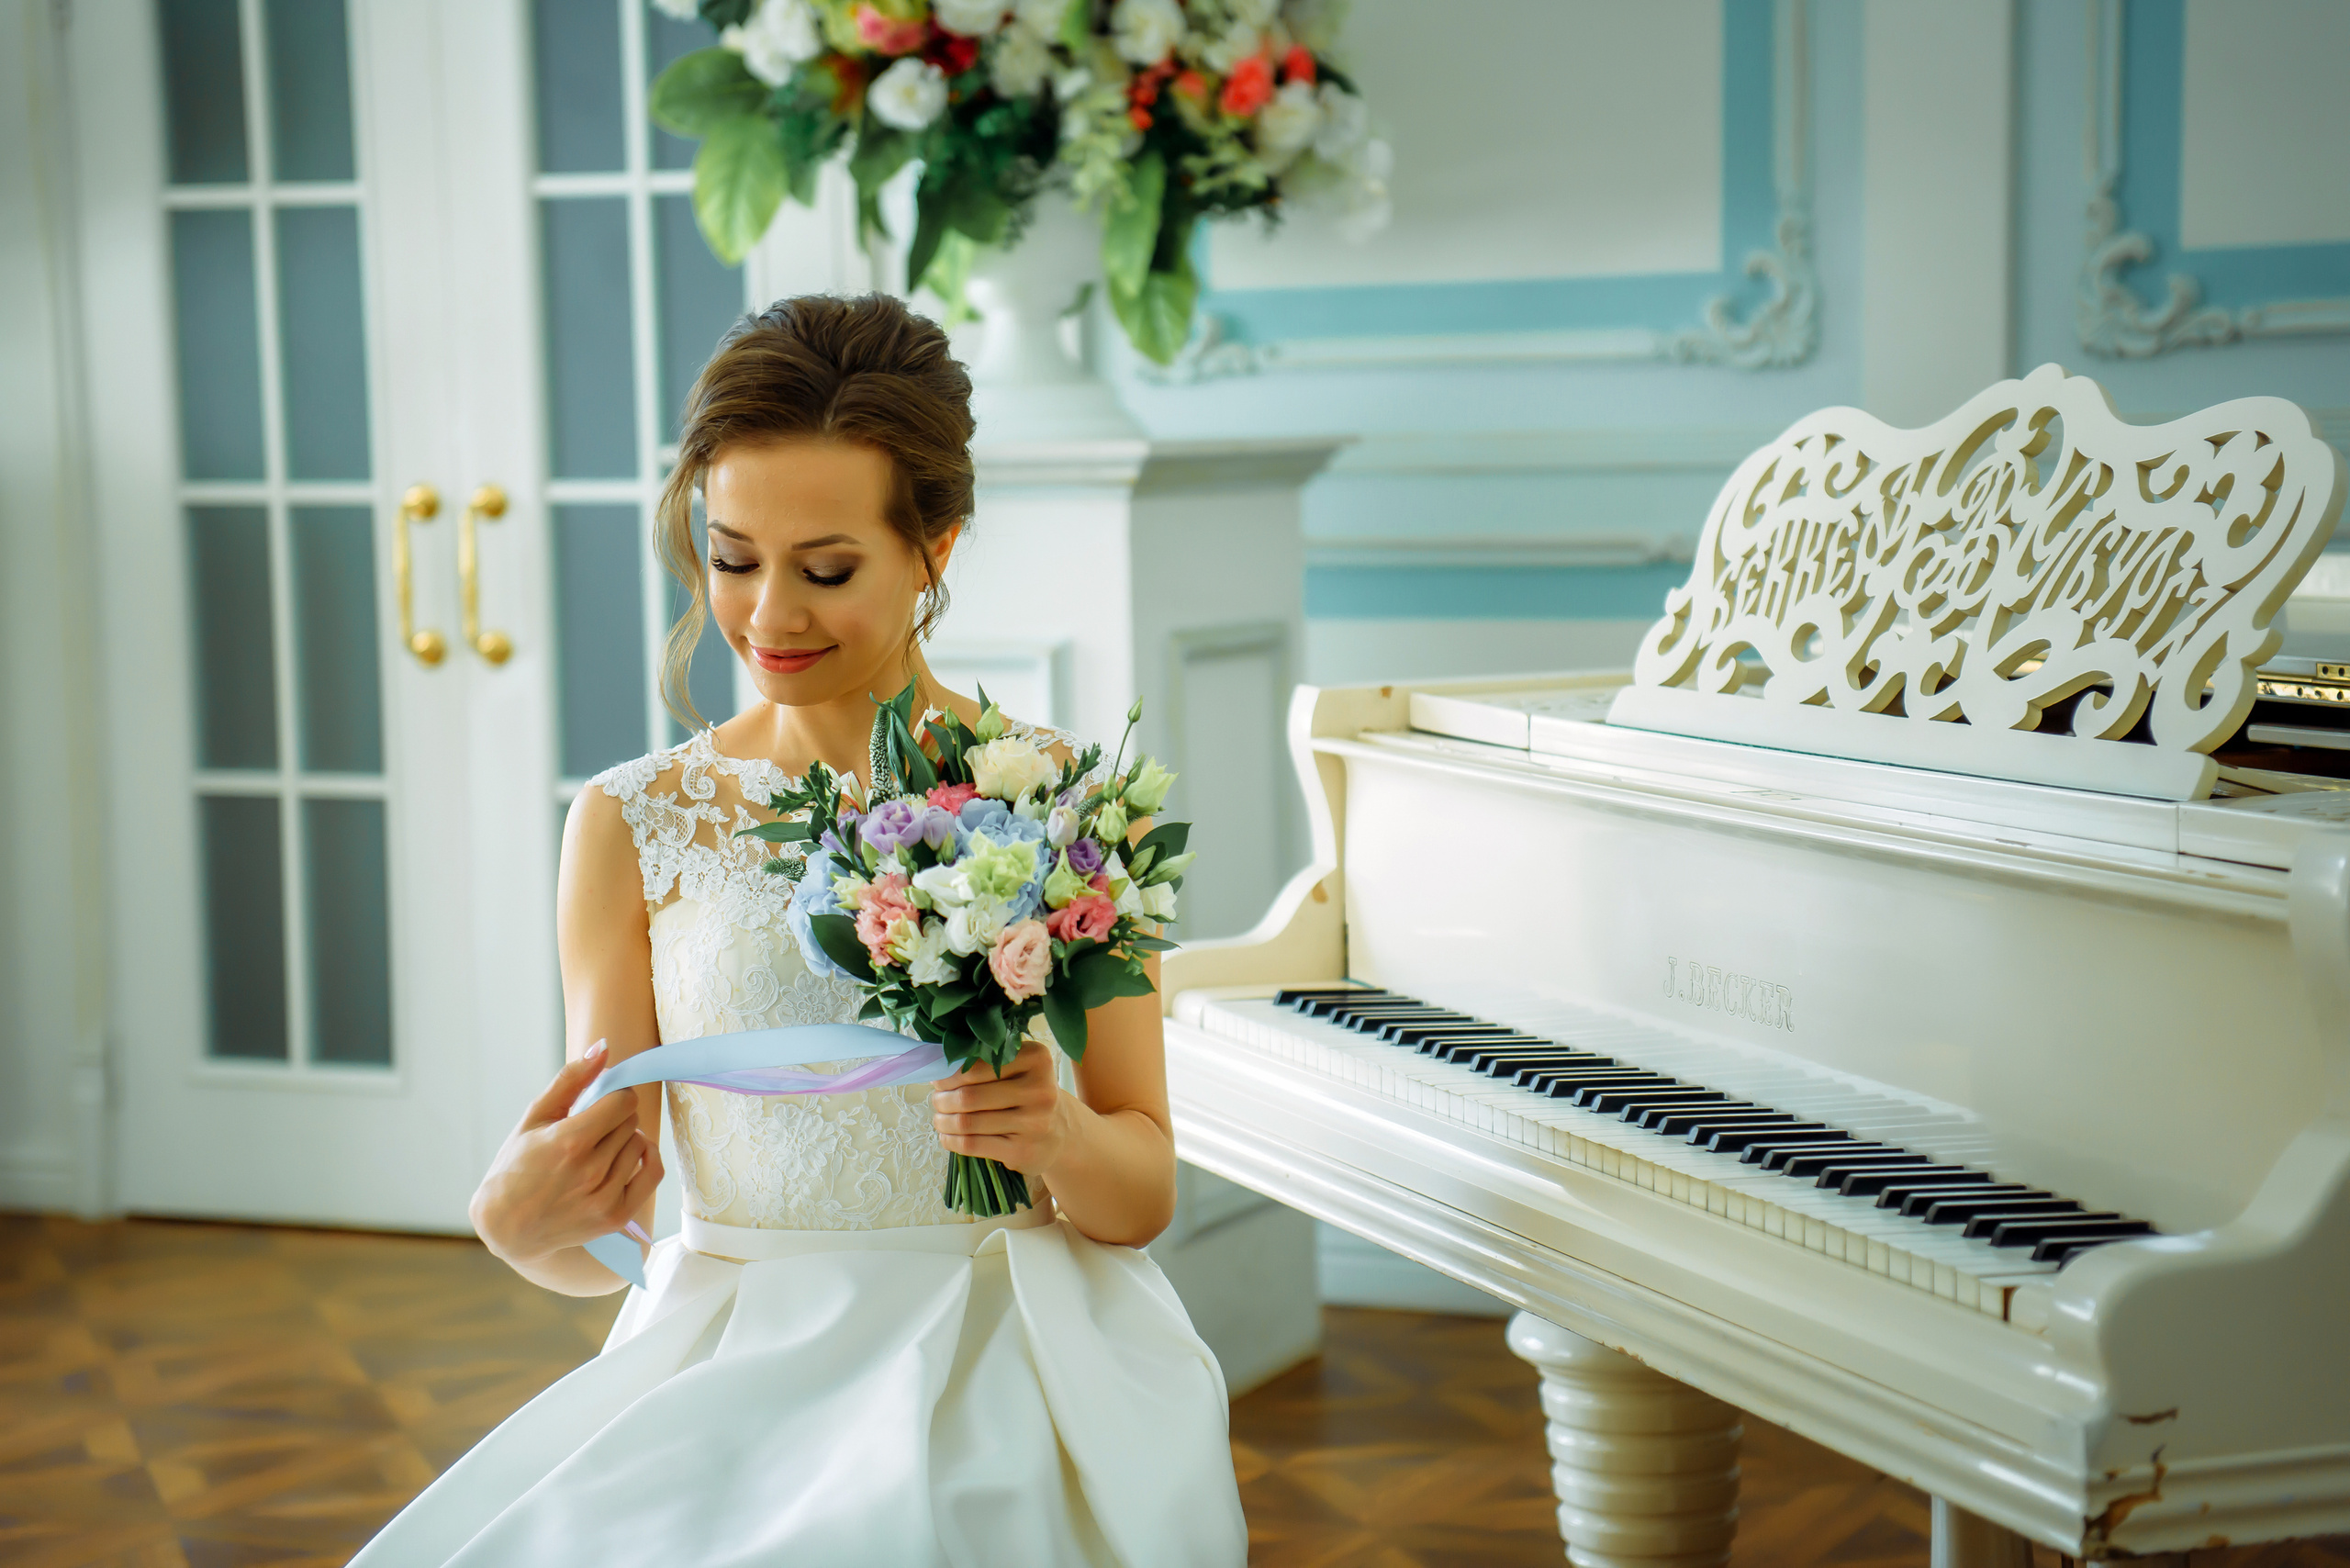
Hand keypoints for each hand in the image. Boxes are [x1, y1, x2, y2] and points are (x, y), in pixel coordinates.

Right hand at [470, 1041, 661, 1266]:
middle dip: (615, 1117)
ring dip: (625, 1139)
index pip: (621, 1102)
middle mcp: (590, 1171)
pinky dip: (648, 1157)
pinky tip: (631, 1153)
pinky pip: (653, 1173)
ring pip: (640, 1144)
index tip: (604, 1100)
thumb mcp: (534, 1118)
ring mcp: (604, 1197)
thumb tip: (603, 1048)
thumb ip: (570, 1081)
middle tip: (594, 1127)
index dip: (615, 1095)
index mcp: (568, 1142)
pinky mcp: (616, 1216)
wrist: (508, 1226)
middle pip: (629, 1122)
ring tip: (600, 1147)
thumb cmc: (516, 1167)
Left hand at [930, 1041, 1072, 1175]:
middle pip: (969, 1096)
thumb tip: (937, 1065)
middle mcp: (1039, 1089)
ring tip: (940, 1118)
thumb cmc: (1027, 1094)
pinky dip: (951, 1140)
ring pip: (968, 1122)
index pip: (976, 1065)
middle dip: (943, 1099)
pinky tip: (947, 1136)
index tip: (938, 1079)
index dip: (948, 1074)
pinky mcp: (1023, 1150)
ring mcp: (1033, 1122)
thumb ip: (986, 1061)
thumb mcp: (1019, 1068)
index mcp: (1036, 1058)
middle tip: (937, 1100)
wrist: (1060, 1131)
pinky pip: (973, 1144)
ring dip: (944, 1121)